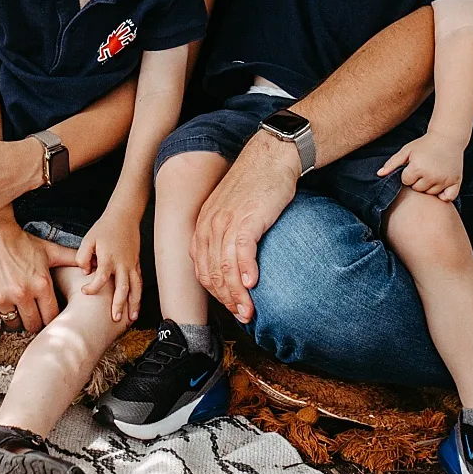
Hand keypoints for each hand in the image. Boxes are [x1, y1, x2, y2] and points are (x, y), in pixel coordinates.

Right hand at [0, 211, 76, 333]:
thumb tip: (94, 264)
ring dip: (16, 317)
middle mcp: (22, 293)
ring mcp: (2, 297)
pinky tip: (2, 299)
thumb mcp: (49, 250)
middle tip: (32, 313)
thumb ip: (72, 259)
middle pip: (33, 324)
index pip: (51, 316)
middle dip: (34, 321)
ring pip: (14, 323)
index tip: (46, 313)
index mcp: (41, 284)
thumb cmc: (21, 242)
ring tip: (17, 305)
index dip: (50, 317)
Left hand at [77, 209, 142, 322]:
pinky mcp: (136, 264)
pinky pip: (139, 282)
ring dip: (134, 304)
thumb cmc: (104, 228)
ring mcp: (132, 264)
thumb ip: (82, 257)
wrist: (124, 216)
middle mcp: (122, 263)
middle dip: (119, 305)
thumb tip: (85, 273)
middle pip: (122, 288)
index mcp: (108, 258)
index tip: (84, 292)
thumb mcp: (88, 240)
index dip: (92, 288)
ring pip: (135, 288)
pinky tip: (136, 305)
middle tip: (115, 319)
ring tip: (131, 318)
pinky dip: (139, 294)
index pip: (101, 278)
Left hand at [191, 131, 300, 322]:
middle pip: (211, 273)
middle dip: (226, 300)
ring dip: (237, 293)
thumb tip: (236, 266)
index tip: (231, 307)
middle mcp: (210, 225)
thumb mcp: (232, 211)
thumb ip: (228, 235)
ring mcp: (226, 222)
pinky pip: (242, 251)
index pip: (201, 269)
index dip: (215, 293)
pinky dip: (246, 270)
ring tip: (249, 310)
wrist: (270, 157)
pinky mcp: (246, 218)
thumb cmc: (256, 185)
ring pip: (225, 267)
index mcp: (204, 226)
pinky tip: (254, 284)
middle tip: (242, 316)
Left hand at [379, 132, 463, 199]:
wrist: (447, 137)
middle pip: (418, 189)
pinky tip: (441, 186)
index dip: (408, 174)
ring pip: (431, 194)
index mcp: (417, 168)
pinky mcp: (455, 182)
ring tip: (431, 173)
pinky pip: (448, 198)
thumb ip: (392, 163)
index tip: (413, 166)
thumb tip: (379, 174)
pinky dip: (444, 196)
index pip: (406, 182)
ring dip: (429, 187)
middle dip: (417, 181)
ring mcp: (444, 180)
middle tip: (423, 169)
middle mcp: (431, 176)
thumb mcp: (407, 151)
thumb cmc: (424, 144)